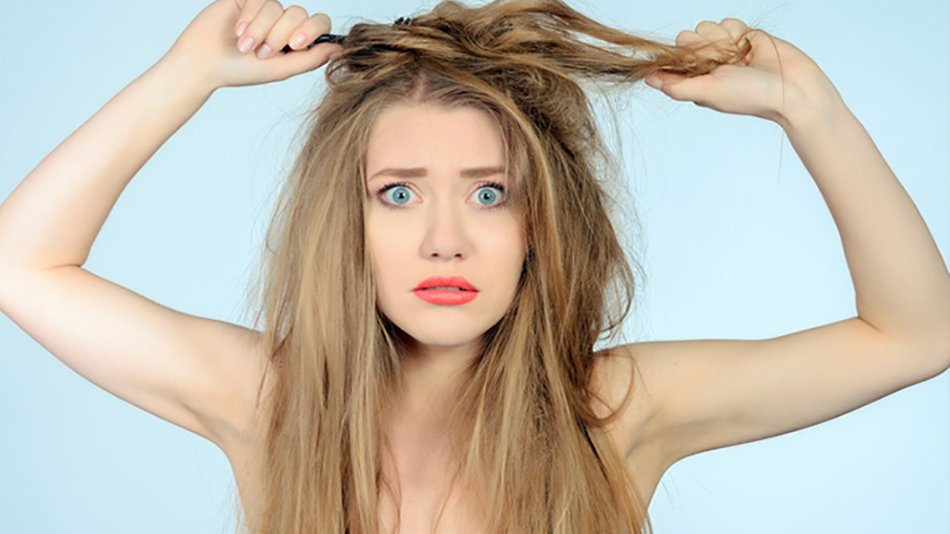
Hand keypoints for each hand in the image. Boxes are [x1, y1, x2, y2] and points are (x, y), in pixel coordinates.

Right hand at [159, 0, 341, 91]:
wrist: (205, 63)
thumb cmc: (241, 71)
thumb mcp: (280, 70)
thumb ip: (310, 59)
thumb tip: (340, 49)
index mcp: (296, 39)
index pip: (319, 24)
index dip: (312, 30)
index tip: (296, 44)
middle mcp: (283, 23)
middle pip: (299, 14)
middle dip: (281, 34)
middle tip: (263, 53)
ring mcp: (265, 9)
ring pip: (277, 7)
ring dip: (261, 30)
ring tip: (245, 46)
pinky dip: (250, 18)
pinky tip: (238, 32)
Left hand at [645, 18, 838, 126]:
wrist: (792, 86)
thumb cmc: (750, 95)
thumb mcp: (707, 92)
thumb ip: (676, 86)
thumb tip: (647, 79)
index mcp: (694, 80)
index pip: (672, 58)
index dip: (683, 57)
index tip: (701, 66)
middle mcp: (706, 65)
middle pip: (686, 38)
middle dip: (704, 47)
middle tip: (724, 63)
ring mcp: (724, 49)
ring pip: (706, 27)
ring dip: (722, 39)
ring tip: (739, 57)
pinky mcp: (742, 35)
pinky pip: (727, 21)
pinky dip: (737, 31)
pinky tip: (748, 46)